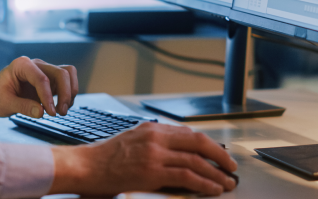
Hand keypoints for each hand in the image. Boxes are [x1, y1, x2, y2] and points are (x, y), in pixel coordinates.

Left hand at [0, 56, 77, 118]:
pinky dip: (68, 95)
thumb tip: (42, 112)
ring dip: (70, 92)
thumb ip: (23, 107)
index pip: (42, 78)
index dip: (48, 96)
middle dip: (65, 93)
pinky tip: (60, 108)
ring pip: (67, 75)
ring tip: (62, 111)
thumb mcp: (4, 103)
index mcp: (22, 65)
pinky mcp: (49, 80)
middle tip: (61, 112)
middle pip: (61, 73)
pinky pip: (66, 82)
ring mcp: (44, 71)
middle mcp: (36, 65)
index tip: (50, 113)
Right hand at [50, 122, 237, 195]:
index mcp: (153, 128)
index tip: (220, 154)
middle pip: (198, 143)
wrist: (85, 166)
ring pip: (196, 161)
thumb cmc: (106, 157)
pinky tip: (212, 189)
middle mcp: (156, 137)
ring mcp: (154, 154)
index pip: (189, 133)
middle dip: (220, 156)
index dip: (210, 145)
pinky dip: (204, 183)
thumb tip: (180, 151)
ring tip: (226, 183)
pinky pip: (186, 176)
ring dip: (216, 173)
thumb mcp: (133, 139)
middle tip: (231, 167)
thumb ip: (156, 141)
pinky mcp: (151, 172)